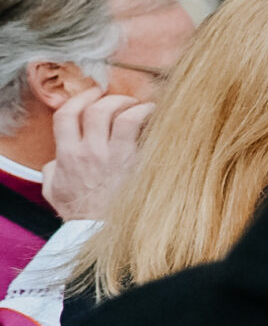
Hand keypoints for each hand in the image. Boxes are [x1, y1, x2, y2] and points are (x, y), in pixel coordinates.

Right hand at [42, 85, 151, 219]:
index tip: (91, 93)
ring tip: (140, 106)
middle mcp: (89, 152)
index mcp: (67, 155)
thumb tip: (57, 159)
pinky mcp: (136, 164)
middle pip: (96, 110)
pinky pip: (142, 131)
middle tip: (120, 99)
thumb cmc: (81, 213)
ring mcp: (114, 157)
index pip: (66, 115)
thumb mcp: (54, 190)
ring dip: (131, 104)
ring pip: (121, 115)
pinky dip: (148, 116)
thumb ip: (53, 170)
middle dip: (109, 98)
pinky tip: (155, 116)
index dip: (79, 98)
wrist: (100, 232)